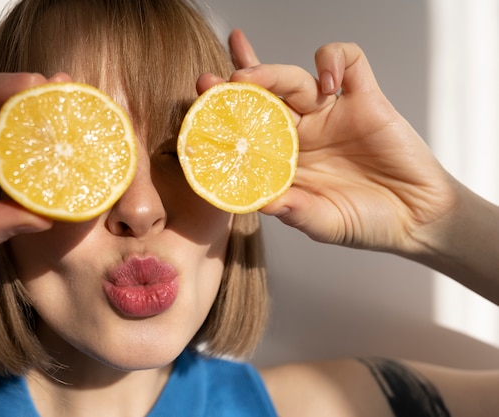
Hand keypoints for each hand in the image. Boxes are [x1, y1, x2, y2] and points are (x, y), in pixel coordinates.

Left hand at [198, 30, 455, 254]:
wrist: (416, 219)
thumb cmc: (366, 223)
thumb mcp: (323, 223)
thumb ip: (293, 211)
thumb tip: (257, 201)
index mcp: (284, 159)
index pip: (246, 129)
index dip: (223, 116)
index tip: (198, 109)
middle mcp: (302, 132)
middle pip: (262, 96)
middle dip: (235, 84)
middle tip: (213, 82)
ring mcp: (332, 113)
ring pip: (294, 77)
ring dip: (269, 72)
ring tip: (250, 77)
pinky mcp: (366, 98)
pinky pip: (348, 62)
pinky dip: (333, 61)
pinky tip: (327, 83)